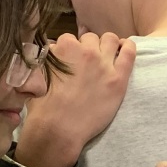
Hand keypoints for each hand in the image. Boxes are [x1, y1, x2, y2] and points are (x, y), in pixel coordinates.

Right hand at [14, 31, 135, 166]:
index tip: (71, 59)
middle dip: (88, 47)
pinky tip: (124, 50)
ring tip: (106, 57)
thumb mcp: (37, 74)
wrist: (59, 129)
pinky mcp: (118, 78)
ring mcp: (103, 64)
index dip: (70, 49)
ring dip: (107, 45)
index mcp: (63, 48)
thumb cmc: (43, 105)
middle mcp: (85, 51)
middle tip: (87, 63)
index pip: (69, 38)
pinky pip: (129, 53)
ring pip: (110, 40)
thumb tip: (54, 49)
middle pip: (90, 38)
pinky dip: (128, 47)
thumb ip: (47, 58)